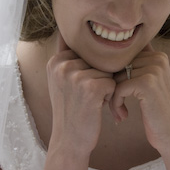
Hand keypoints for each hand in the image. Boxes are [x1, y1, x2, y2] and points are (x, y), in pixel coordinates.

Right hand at [46, 32, 115, 156]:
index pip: (87, 52)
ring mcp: (75, 75)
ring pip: (108, 71)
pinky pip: (113, 82)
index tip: (80, 88)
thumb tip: (74, 29)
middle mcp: (62, 65)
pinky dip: (110, 96)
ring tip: (89, 102)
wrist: (70, 140)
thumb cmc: (71, 109)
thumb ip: (69, 56)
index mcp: (56, 60)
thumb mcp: (62, 80)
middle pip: (98, 60)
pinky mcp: (90, 87)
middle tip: (85, 98)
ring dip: (105, 87)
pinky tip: (96, 106)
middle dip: (98, 78)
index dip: (91, 70)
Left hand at [110, 44, 169, 153]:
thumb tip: (113, 51)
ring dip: (113, 97)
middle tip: (117, 106)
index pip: (125, 58)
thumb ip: (137, 66)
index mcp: (159, 56)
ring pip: (117, 77)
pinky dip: (116, 103)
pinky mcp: (147, 83)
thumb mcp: (150, 83)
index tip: (118, 94)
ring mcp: (154, 70)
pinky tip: (123, 115)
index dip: (117, 76)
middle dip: (113, 87)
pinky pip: (119, 88)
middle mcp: (158, 59)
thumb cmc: (156, 111)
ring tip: (119, 112)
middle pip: (119, 66)